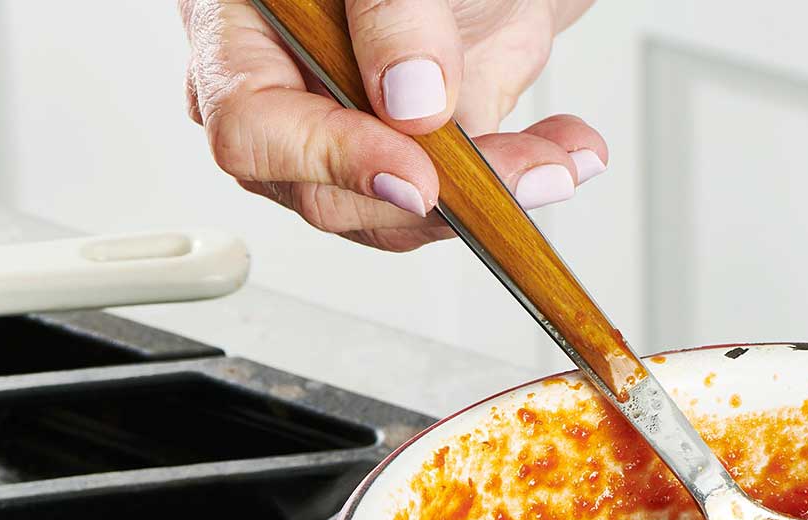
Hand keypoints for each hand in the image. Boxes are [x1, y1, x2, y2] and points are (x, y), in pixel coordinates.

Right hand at [180, 0, 605, 250]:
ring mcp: (349, 134)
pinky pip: (458, 196)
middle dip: (439, 193)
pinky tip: (568, 153)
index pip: (251, 131)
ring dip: (495, 194)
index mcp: (239, 33)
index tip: (415, 175)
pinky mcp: (413, 156)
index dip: (332, 160)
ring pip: (402, 213)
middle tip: (521, 173)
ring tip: (559, 161)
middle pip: (329, 194)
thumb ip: (394, 14)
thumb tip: (412, 102)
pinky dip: (521, 176)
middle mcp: (286, 96)